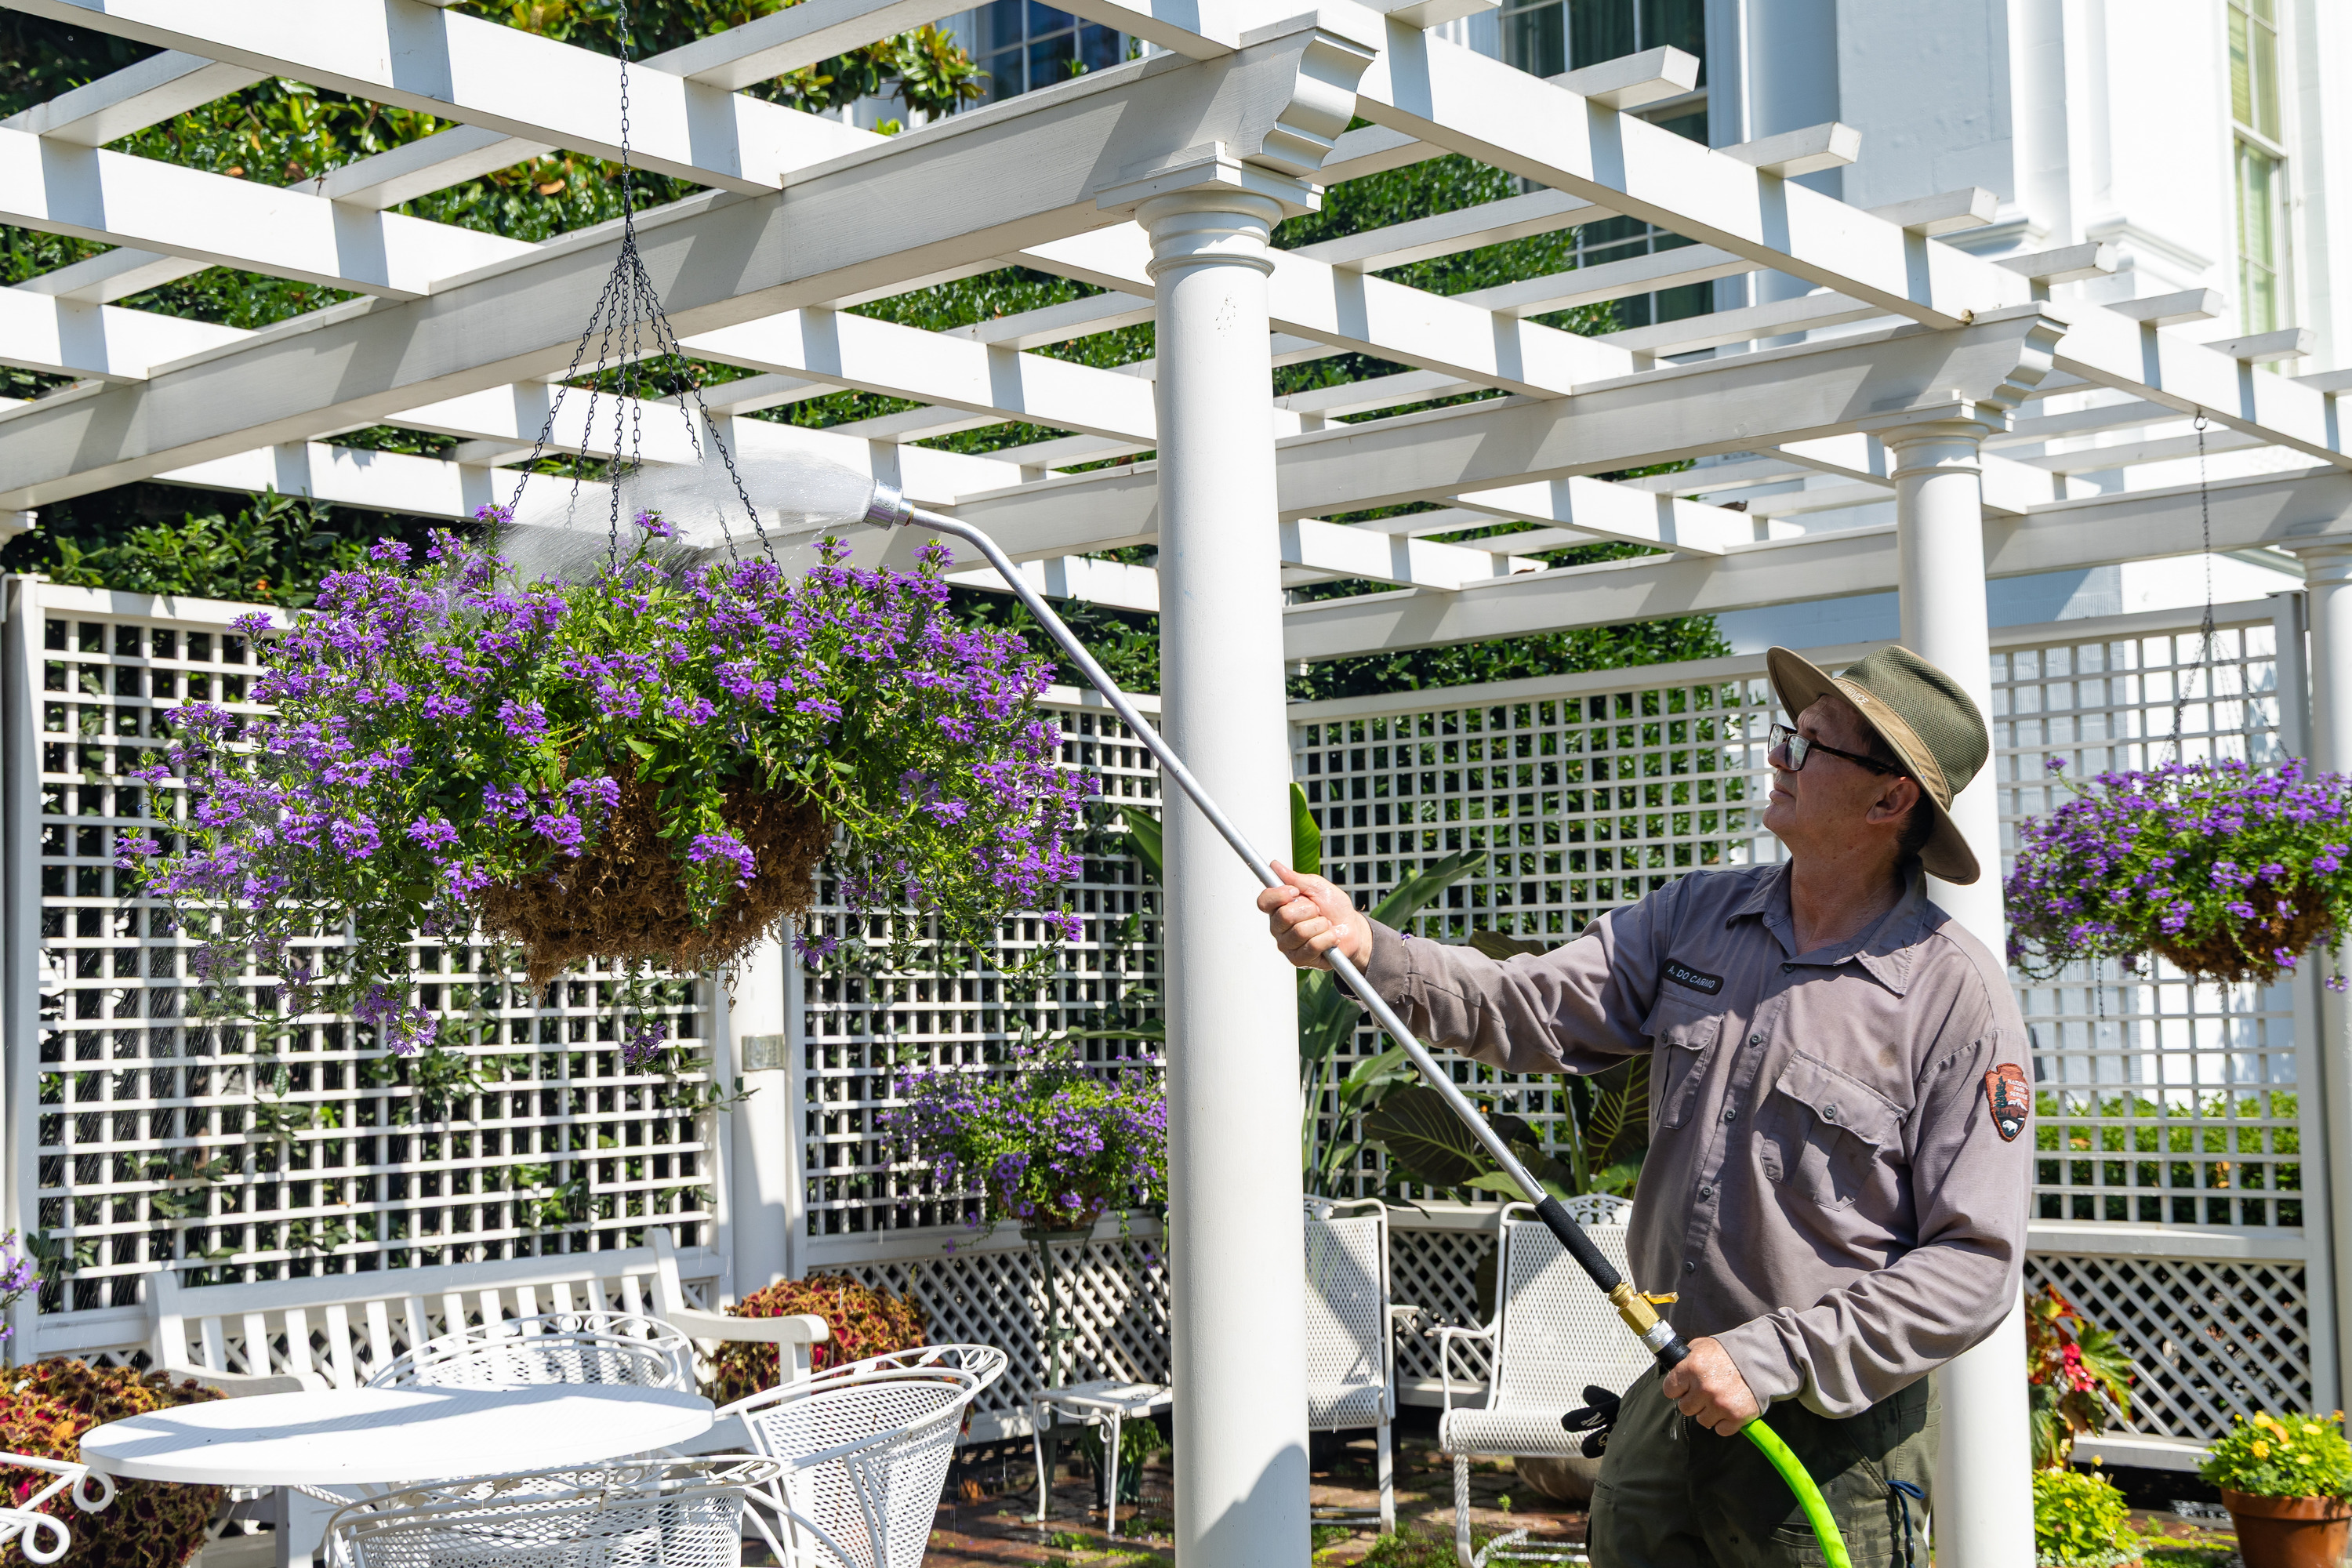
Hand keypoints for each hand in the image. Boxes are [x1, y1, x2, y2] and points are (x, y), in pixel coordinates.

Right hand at [1255, 861, 1370, 970]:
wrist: (1353, 928)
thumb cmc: (1334, 908)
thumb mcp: (1318, 887)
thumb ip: (1296, 879)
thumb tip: (1275, 866)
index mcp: (1279, 907)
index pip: (1264, 901)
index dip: (1278, 895)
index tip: (1295, 892)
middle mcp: (1279, 927)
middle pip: (1284, 916)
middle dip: (1309, 910)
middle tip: (1317, 911)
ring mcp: (1288, 945)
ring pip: (1300, 931)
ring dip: (1321, 925)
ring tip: (1325, 925)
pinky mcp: (1299, 959)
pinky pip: (1312, 946)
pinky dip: (1327, 938)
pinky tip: (1330, 938)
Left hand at [1659, 1337, 1759, 1435]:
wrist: (1760, 1360)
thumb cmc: (1729, 1353)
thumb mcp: (1702, 1346)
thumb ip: (1685, 1359)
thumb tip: (1674, 1369)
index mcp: (1691, 1368)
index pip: (1670, 1390)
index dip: (1678, 1388)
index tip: (1685, 1387)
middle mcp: (1704, 1388)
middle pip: (1685, 1408)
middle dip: (1694, 1401)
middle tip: (1705, 1393)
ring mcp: (1720, 1404)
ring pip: (1702, 1420)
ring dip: (1709, 1413)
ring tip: (1719, 1399)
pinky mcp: (1736, 1417)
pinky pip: (1721, 1430)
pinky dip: (1724, 1423)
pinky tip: (1729, 1409)